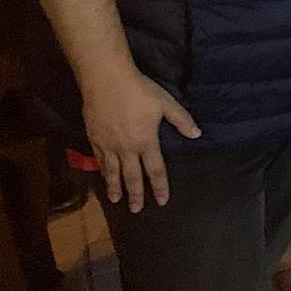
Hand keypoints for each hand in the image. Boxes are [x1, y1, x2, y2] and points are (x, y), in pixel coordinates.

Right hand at [82, 64, 200, 211]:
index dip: (160, 187)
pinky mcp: (94, 138)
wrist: (106, 81)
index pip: (155, 170)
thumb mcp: (166, 103)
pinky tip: (103, 176)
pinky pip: (99, 160)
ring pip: (112, 172)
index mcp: (146, 142)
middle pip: (132, 177)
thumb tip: (196, 135)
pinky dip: (102, 171)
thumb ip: (181, 120)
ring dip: (115, 188)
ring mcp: (108, 145)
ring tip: (117, 201)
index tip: (162, 201)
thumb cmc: (140, 91)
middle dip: (136, 194)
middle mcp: (126, 149)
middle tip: (137, 210)